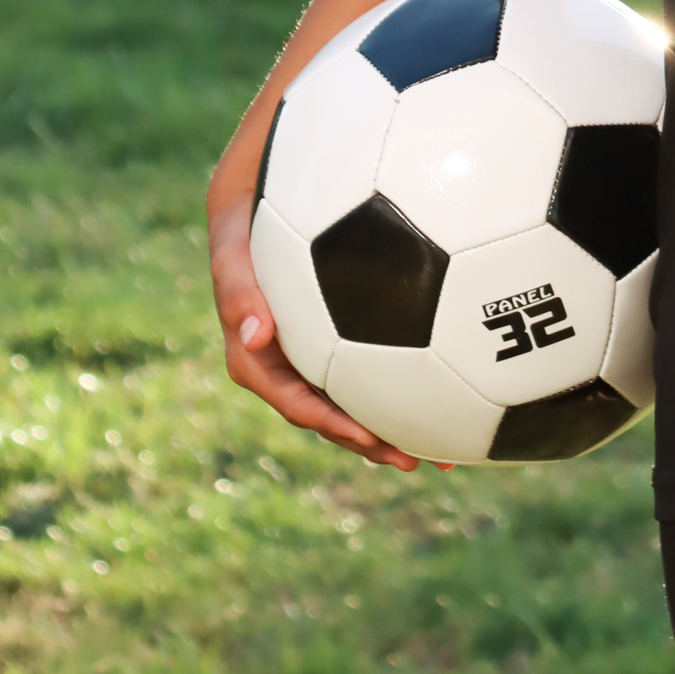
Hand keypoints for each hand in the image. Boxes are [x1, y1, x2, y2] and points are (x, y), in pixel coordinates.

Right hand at [210, 197, 424, 471]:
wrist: (254, 214)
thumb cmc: (243, 237)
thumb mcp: (232, 260)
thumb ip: (239, 295)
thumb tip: (256, 335)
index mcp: (258, 363)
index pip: (298, 405)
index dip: (332, 425)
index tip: (368, 437)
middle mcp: (287, 371)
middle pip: (331, 418)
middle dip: (371, 443)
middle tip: (415, 459)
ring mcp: (311, 362)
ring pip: (354, 404)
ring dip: (390, 429)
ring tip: (440, 451)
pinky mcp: (334, 345)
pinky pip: (368, 373)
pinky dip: (400, 388)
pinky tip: (442, 394)